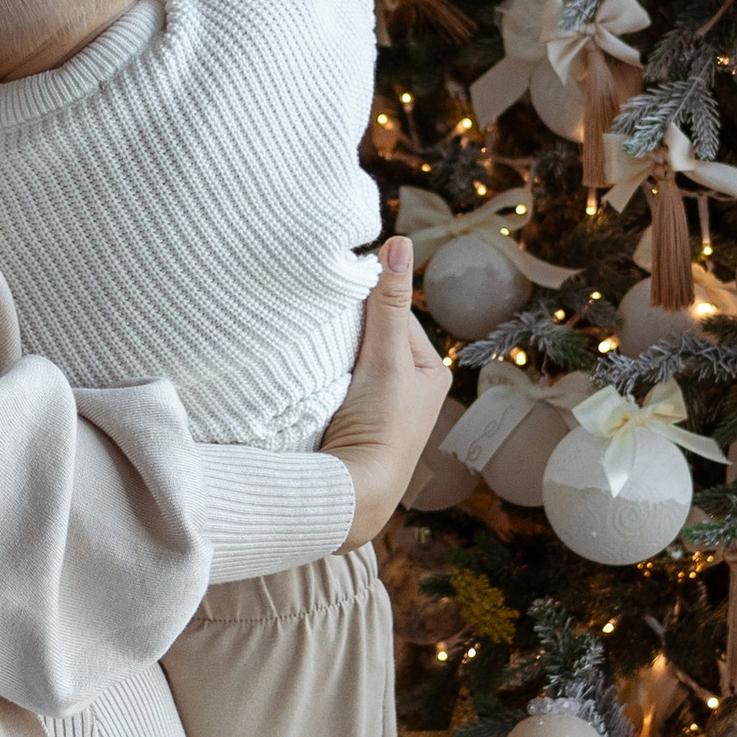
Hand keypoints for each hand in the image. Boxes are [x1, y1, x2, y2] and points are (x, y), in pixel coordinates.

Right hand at [324, 239, 450, 548]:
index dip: (366, 304)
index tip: (337, 294)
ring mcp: (379, 407)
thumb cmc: (381, 427)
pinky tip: (305, 371)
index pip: (394, 316)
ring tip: (309, 343)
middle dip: (346, 329)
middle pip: (371, 337)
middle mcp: (410, 388)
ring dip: (329, 352)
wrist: (352, 492)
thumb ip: (387, 303)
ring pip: (350, 359)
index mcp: (431, 372)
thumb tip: (399, 243)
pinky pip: (334, 382)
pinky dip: (320, 374)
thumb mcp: (386, 359)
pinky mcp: (351, 421)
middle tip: (320, 319)